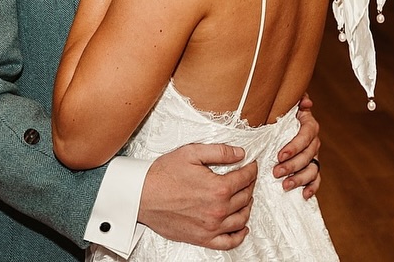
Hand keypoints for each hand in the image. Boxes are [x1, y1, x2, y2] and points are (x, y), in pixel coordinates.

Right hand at [139, 143, 255, 249]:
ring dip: (248, 207)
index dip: (251, 170)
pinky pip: (229, 241)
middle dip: (250, 185)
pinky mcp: (203, 238)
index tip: (251, 165)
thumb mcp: (191, 153)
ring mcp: (211, 227)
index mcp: (218, 188)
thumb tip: (240, 153)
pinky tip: (242, 227)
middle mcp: (218, 210)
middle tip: (248, 179)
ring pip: (241, 219)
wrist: (141, 196)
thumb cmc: (163, 175)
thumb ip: (219, 152)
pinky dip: (240, 235)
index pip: (245, 179)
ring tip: (245, 198)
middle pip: (245, 197)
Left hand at [273, 93, 320, 198]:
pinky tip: (304, 194)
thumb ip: (294, 100)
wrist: (277, 123)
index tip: (280, 155)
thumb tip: (306, 102)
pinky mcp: (311, 167)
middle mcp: (313, 141)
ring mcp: (313, 155)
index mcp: (308, 124)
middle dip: (292, 165)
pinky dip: (312, 187)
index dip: (295, 146)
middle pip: (308, 155)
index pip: (306, 135)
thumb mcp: (285, 104)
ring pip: (312, 169)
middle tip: (276, 172)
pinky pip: (316, 179)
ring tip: (285, 186)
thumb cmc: (280, 113)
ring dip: (300, 179)